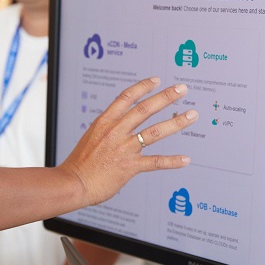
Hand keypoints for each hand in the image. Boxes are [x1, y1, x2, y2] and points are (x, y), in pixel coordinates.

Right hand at [59, 77, 196, 207]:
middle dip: (166, 97)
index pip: (126, 97)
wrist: (73, 183)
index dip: (143, 87)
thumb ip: (108, 129)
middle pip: (145, 109)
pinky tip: (185, 160)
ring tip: (191, 115)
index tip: (157, 80)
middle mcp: (115, 131)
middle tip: (182, 89)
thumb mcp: (91, 137)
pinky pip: (155, 162)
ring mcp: (124, 148)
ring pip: (155, 131)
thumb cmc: (80, 164)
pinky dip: (172, 161)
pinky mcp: (130, 166)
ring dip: (176, 122)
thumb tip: (120, 124)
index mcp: (104, 122)